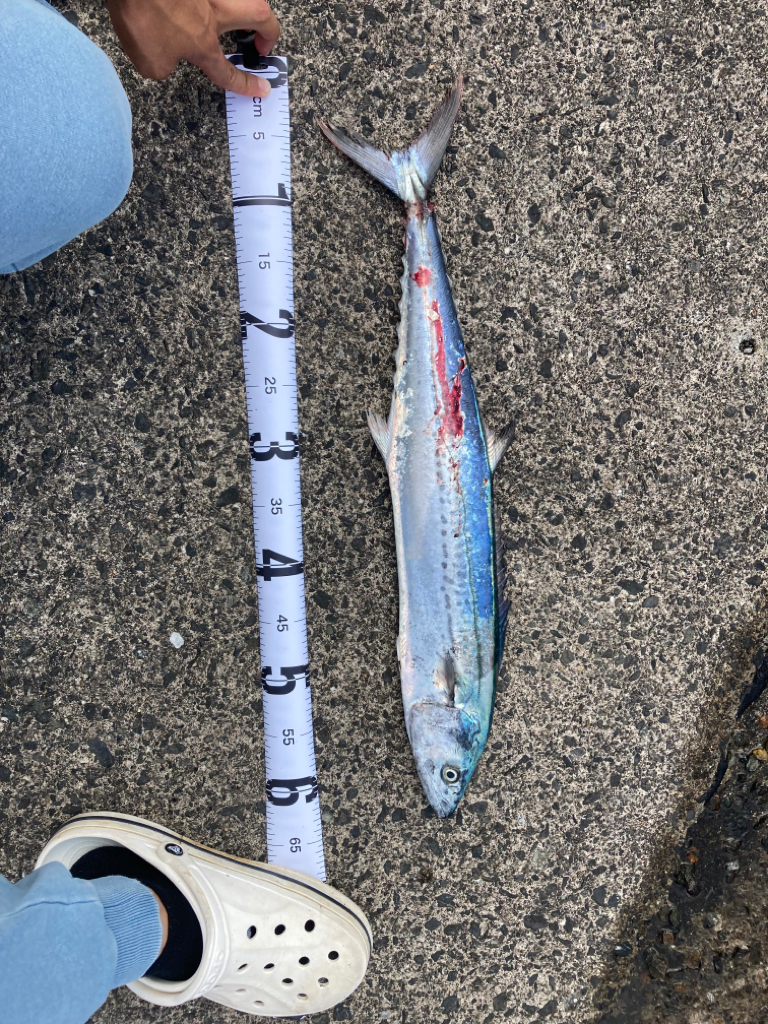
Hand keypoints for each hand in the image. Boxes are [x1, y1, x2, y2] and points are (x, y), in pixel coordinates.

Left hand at [106, 0, 279, 96]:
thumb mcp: (149, 61)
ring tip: (242, 17)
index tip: (262, 89)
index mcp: (203, 44)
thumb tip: (167, 60)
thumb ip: (164, 67)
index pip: (229, 72)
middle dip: (269, 31)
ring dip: (249, 7)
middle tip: (265, 40)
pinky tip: (206, 2)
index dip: (247, 84)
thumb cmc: (140, 13)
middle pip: (258, 17)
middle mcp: (213, 13)